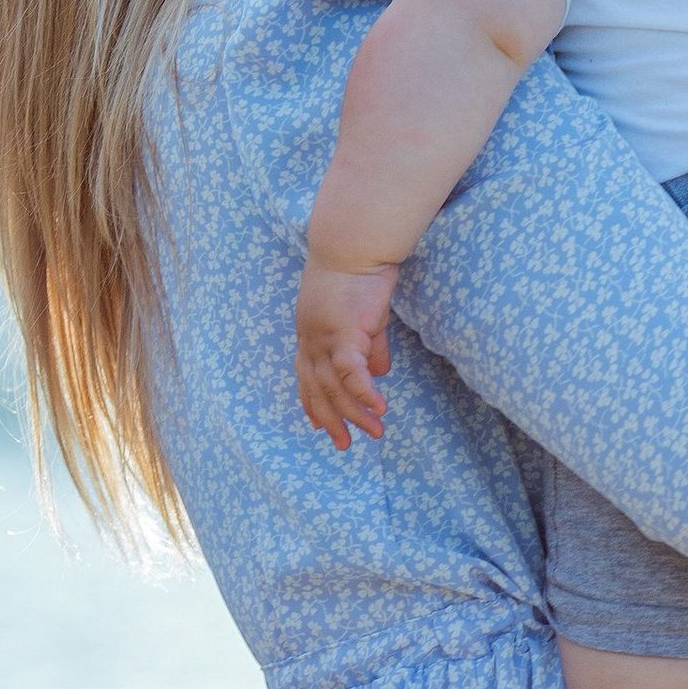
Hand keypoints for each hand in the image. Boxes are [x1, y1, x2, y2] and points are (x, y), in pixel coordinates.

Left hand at [296, 257, 398, 451]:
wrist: (353, 243)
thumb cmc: (359, 272)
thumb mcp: (364, 315)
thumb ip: (371, 345)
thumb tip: (382, 372)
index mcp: (310, 332)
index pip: (305, 374)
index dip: (311, 401)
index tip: (316, 424)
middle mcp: (310, 339)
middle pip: (317, 389)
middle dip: (330, 420)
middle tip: (344, 445)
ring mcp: (323, 338)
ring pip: (335, 387)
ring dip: (354, 414)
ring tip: (375, 433)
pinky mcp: (344, 333)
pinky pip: (351, 373)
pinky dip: (363, 393)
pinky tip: (378, 408)